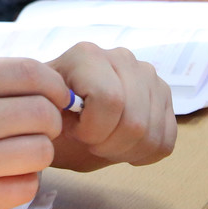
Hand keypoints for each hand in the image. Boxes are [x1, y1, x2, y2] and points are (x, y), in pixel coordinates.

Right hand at [0, 58, 67, 208]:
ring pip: (41, 151)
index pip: (31, 72)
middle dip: (46, 121)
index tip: (53, 96)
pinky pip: (26, 187)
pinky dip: (20, 183)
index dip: (52, 85)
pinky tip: (0, 178)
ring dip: (35, 154)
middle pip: (43, 113)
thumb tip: (32, 80)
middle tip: (31, 130)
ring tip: (13, 155)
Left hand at [45, 43, 175, 172]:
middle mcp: (122, 58)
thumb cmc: (49, 115)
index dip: (92, 130)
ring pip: (153, 132)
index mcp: (87, 55)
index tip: (74, 132)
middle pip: (135, 120)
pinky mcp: (164, 96)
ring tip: (105, 143)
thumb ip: (53, 112)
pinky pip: (166, 139)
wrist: (62, 114)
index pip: (109, 99)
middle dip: (109, 145)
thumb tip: (72, 109)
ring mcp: (147, 75)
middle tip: (90, 143)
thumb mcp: (41, 115)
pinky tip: (123, 145)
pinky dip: (144, 152)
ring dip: (126, 151)